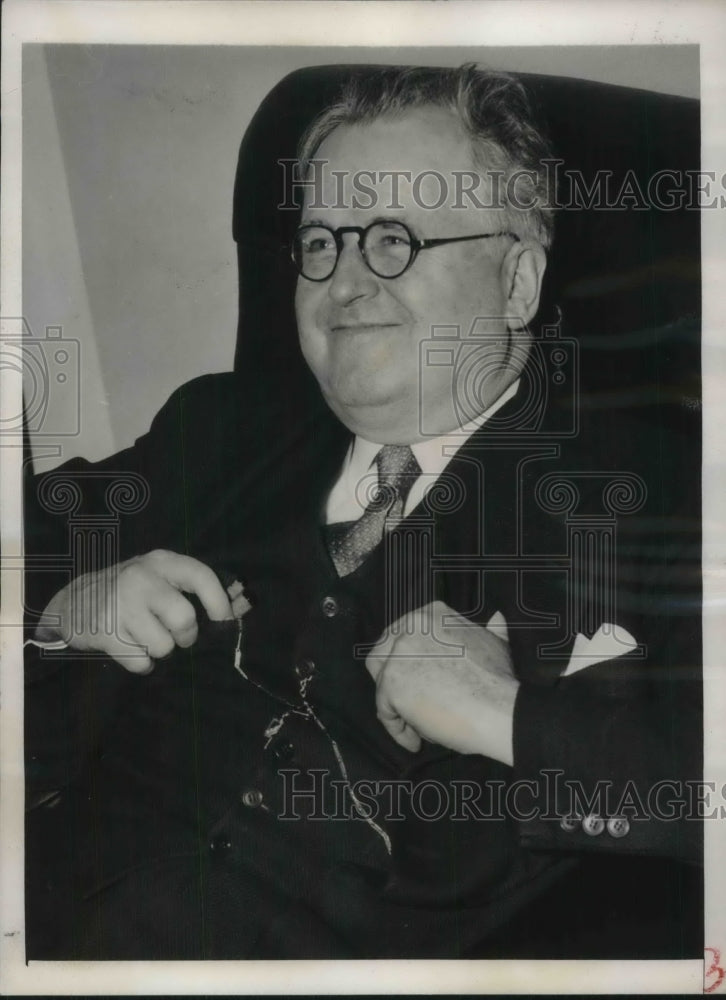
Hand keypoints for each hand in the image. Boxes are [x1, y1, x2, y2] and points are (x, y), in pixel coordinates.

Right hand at [36, 549, 233, 672]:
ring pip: (163, 646)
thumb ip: (196, 589)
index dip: (219, 602)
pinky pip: (140, 663)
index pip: (201, 576)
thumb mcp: (160, 578)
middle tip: (176, 636)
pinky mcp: (103, 631)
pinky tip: (130, 648)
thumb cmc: (130, 592)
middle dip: (186, 636)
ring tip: (146, 638)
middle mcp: (141, 578)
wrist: (72, 603)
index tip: (223, 622)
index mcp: (161, 562)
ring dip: (160, 651)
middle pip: (184, 619)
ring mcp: (120, 604)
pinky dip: (141, 664)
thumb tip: (243, 605)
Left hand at [365, 601, 518, 764]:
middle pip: (385, 654)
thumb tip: (497, 617)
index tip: (422, 680)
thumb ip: (490, 630)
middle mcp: (411, 626)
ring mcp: (398, 654)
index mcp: (433, 614)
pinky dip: (397, 728)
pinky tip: (416, 741)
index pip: (403, 635)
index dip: (410, 661)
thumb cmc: (500, 681)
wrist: (502, 710)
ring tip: (418, 725)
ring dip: (395, 705)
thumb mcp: (496, 644)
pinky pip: (384, 710)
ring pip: (381, 681)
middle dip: (395, 680)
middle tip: (414, 705)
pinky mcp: (391, 683)